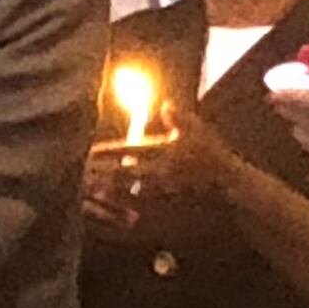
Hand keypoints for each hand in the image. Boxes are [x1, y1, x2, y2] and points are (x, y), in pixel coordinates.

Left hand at [81, 127, 229, 238]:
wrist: (227, 183)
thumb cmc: (212, 153)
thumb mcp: (197, 130)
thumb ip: (178, 118)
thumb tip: (164, 104)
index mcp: (164, 150)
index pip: (130, 149)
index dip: (108, 150)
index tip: (89, 150)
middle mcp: (159, 171)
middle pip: (123, 172)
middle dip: (102, 172)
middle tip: (81, 172)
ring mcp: (161, 188)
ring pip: (129, 189)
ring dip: (110, 188)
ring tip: (91, 188)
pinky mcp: (164, 201)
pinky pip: (140, 202)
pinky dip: (125, 202)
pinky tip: (113, 204)